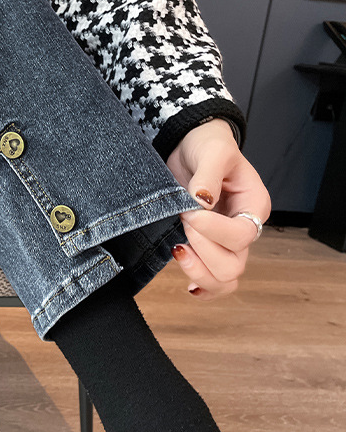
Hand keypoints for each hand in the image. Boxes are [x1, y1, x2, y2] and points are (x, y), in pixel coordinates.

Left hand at [165, 118, 270, 300]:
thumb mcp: (212, 151)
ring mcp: (224, 243)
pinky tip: (185, 280)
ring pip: (224, 280)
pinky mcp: (205, 248)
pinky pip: (212, 282)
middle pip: (234, 265)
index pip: (242, 235)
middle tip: (182, 224)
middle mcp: (243, 229)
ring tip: (177, 250)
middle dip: (204, 251)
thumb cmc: (208, 146)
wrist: (190, 147)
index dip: (214, 231)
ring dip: (198, 272)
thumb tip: (201, 201)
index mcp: (253, 206)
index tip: (189, 213)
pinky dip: (199, 285)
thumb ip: (208, 175)